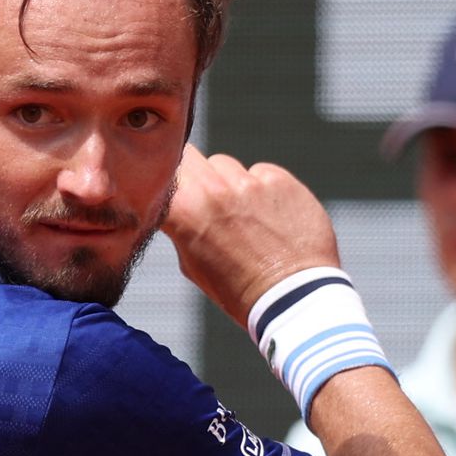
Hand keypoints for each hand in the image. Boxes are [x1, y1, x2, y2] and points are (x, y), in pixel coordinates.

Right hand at [161, 144, 340, 324]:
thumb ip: (181, 227)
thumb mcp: (191, 264)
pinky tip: (269, 218)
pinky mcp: (281, 180)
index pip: (163, 172)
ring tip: (242, 216)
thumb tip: (178, 206)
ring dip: (227, 183)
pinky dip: (261, 189)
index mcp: (184, 210)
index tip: (170, 193)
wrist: (293, 299)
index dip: (164, 182)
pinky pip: (261, 173)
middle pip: (190, 156)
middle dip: (193, 176)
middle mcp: (215, 188)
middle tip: (205, 201)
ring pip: (225, 165)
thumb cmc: (238, 290)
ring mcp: (250, 181)